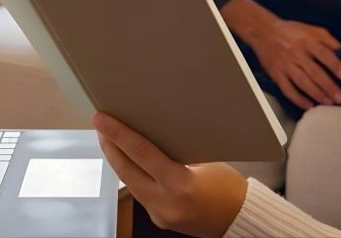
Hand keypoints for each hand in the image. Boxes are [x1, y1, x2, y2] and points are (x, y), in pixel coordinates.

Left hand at [92, 112, 247, 237]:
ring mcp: (159, 214)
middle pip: (126, 170)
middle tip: (100, 124)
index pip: (141, 153)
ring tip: (110, 138)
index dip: (118, 133)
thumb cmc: (230, 187)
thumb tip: (152, 132)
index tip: (100, 119)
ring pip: (129, 183)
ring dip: (118, 160)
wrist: (240, 220)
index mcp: (180, 184)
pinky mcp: (159, 219)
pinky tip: (129, 160)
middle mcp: (165, 202)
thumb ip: (177, 151)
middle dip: (109, 146)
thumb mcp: (206, 162)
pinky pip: (139, 192)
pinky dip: (132, 174)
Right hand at [222, 0, 340, 109]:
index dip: (334, 65)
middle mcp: (296, 53)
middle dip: (328, 86)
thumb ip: (328, 40)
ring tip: (328, 103)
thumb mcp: (311, 29)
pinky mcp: (276, 74)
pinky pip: (288, 89)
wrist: (263, 31)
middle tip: (340, 97)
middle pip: (314, 72)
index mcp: (307, 40)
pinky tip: (309, 105)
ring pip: (302, 82)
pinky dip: (298, 99)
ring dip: (316, 94)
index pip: (323, 53)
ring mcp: (285, 64)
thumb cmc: (291, 31)